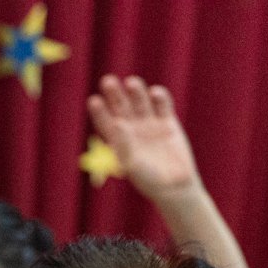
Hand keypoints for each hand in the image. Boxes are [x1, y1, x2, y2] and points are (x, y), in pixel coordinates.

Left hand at [86, 75, 200, 201]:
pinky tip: (155, 92)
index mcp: (118, 140)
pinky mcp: (168, 123)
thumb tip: (118, 122)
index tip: (93, 100)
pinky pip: (162, 106)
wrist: (174, 186)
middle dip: (114, 95)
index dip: (99, 112)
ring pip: (140, 103)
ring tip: (131, 82)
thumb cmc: (147, 180)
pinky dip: (159, 98)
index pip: (105, 122)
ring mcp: (149, 124)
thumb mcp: (132, 164)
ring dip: (135, 92)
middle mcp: (132, 129)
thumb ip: (124, 145)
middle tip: (107, 81)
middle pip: (121, 107)